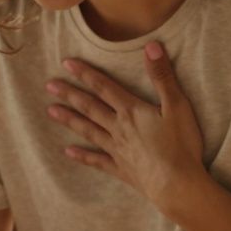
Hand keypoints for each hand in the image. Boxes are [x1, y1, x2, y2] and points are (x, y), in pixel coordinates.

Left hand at [45, 40, 206, 212]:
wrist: (176, 184)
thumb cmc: (180, 145)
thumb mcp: (177, 106)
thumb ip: (162, 76)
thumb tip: (151, 46)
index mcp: (132, 111)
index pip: (104, 87)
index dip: (85, 74)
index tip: (66, 64)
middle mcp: (119, 128)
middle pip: (90, 107)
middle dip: (70, 94)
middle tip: (49, 86)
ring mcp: (117, 150)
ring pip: (88, 131)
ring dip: (70, 120)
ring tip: (50, 112)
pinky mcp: (121, 169)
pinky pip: (97, 161)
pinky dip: (83, 156)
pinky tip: (68, 152)